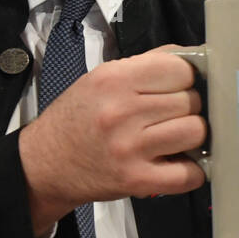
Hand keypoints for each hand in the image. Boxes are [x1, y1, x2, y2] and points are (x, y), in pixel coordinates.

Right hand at [19, 48, 206, 236]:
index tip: (179, 87)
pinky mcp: (136, 180)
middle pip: (190, 100)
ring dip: (192, 136)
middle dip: (188, 107)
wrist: (43, 164)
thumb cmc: (76, 120)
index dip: (186, 78)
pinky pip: (189, 174)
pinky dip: (193, 171)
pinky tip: (178, 163)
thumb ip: (147, 64)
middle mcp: (121, 111)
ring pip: (195, 132)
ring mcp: (130, 148)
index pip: (180, 69)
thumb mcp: (100, 78)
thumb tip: (192, 57)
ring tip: (174, 137)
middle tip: (170, 116)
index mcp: (114, 79)